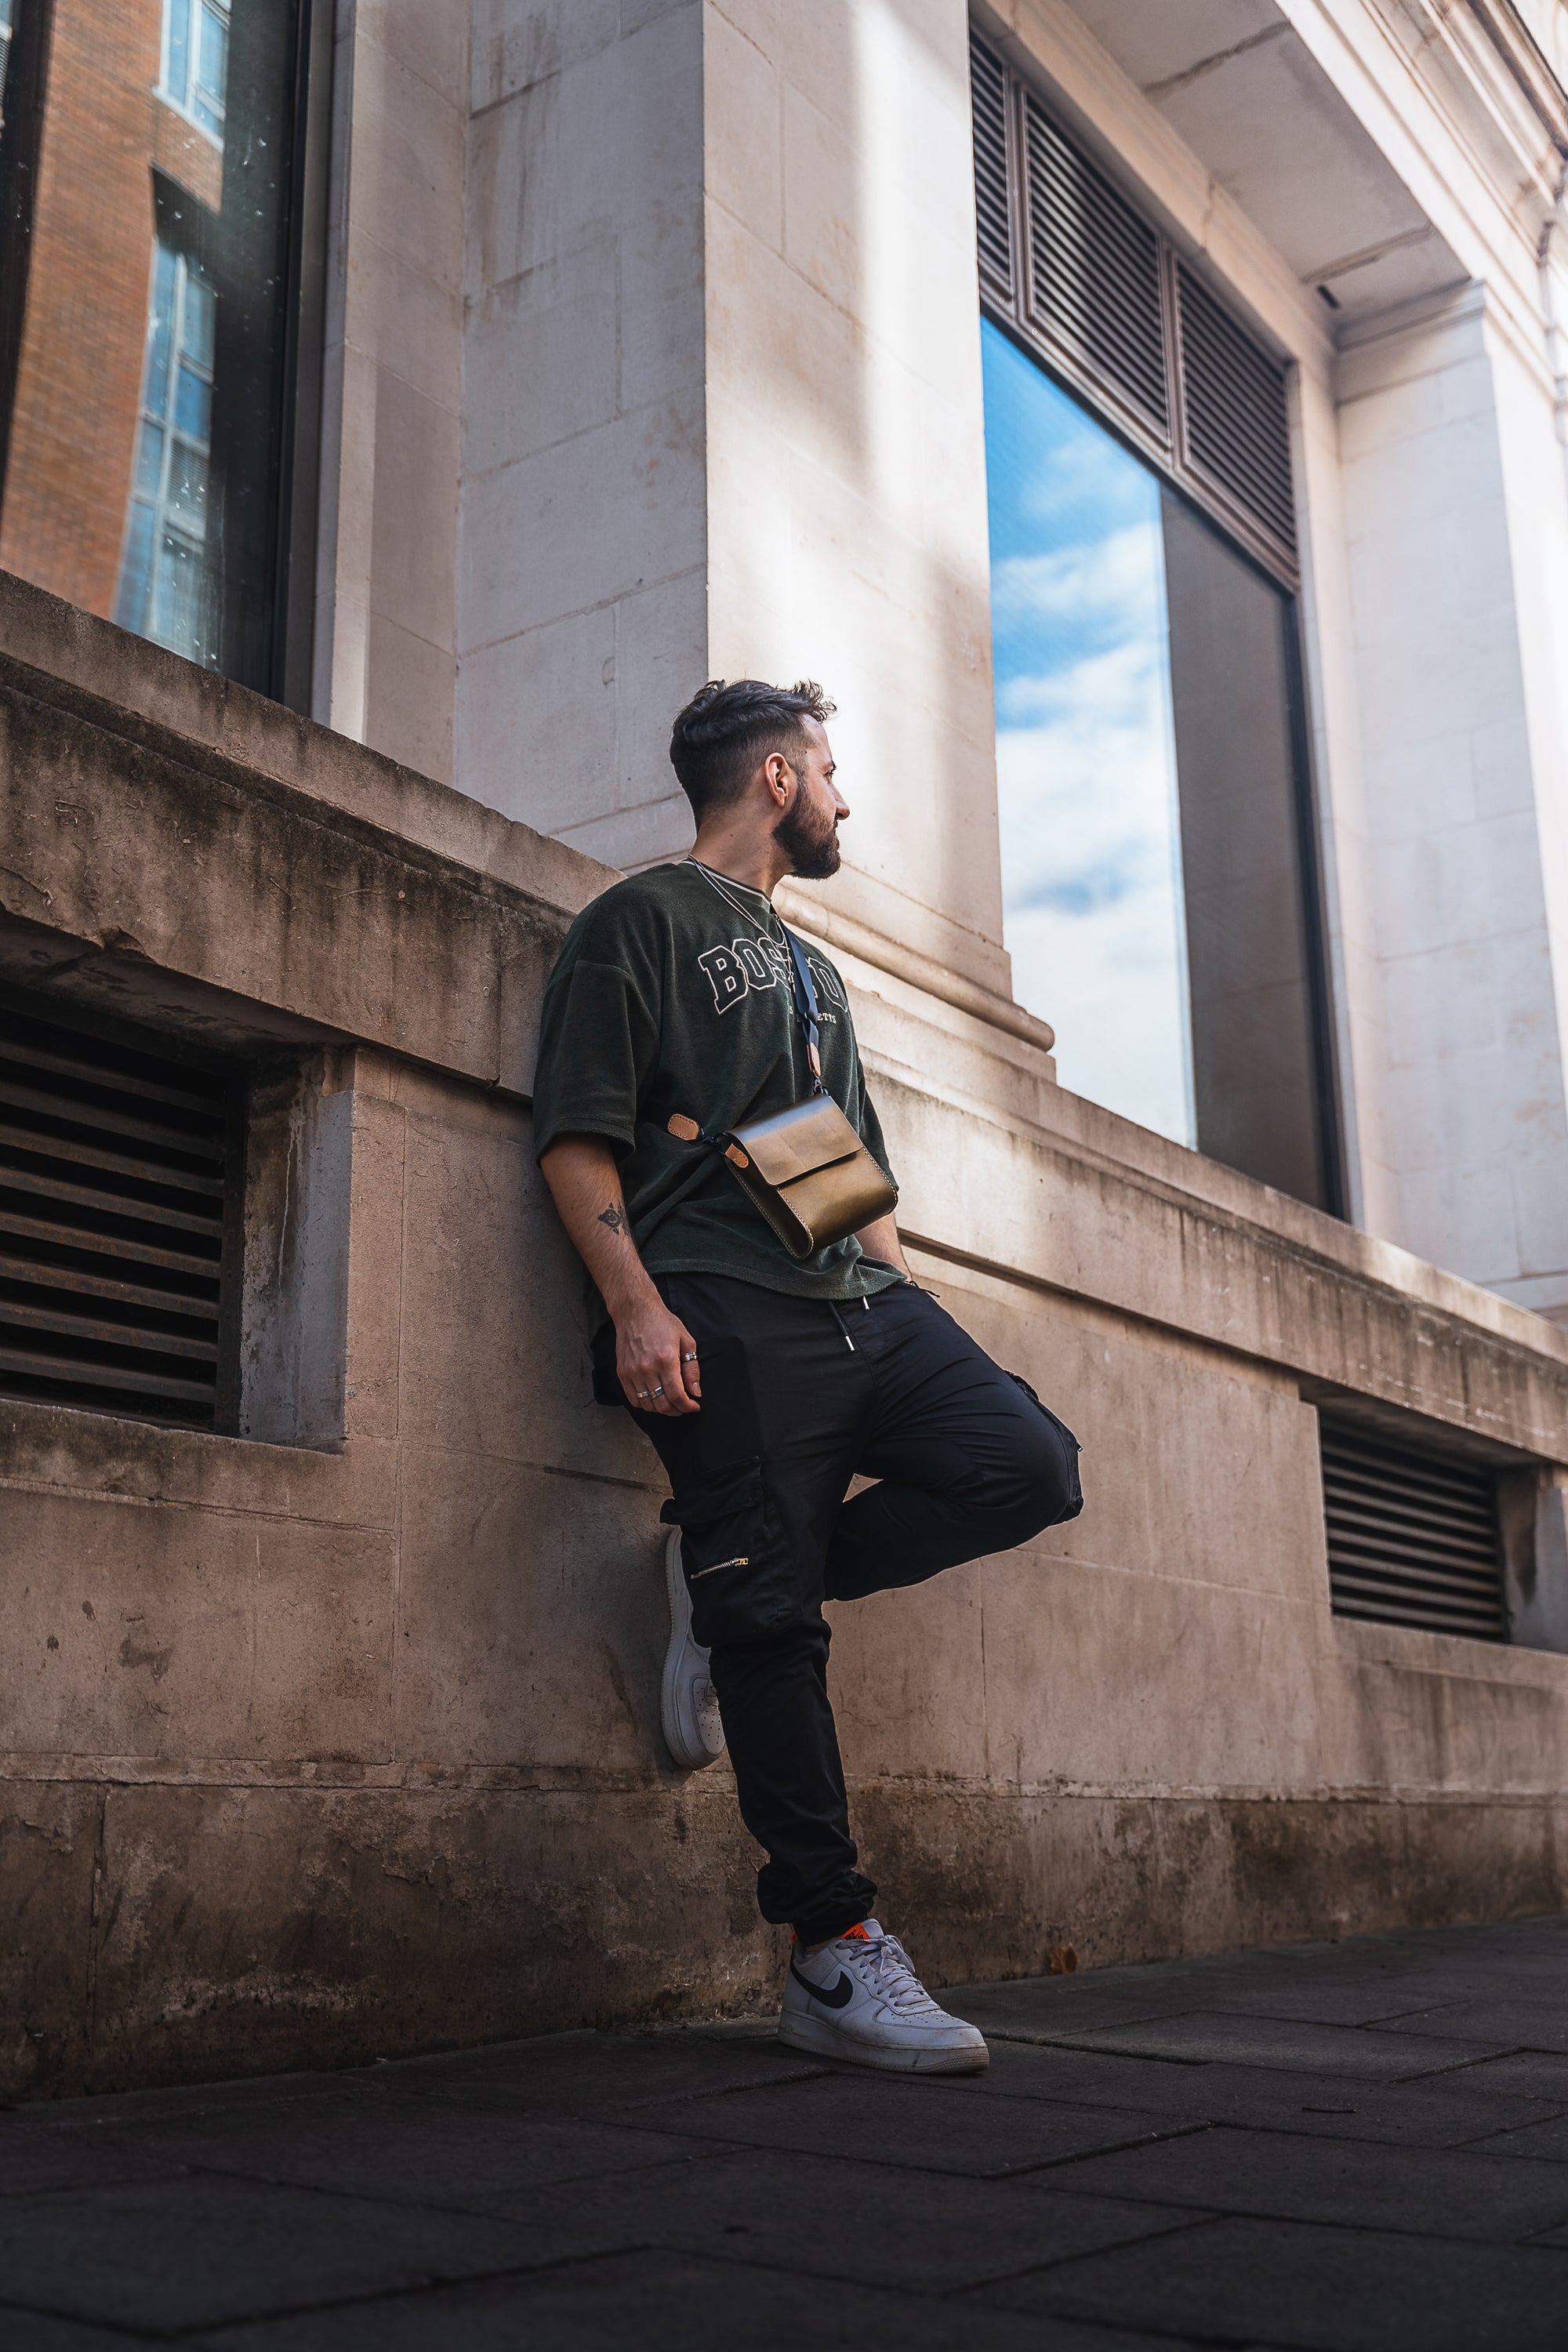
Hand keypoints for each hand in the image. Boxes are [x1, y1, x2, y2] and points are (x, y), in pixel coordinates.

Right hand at [616, 1297, 700, 1415]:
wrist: (635, 1312)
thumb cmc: (662, 1323)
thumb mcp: (686, 1341)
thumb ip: (692, 1369)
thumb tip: (695, 1392)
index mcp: (666, 1360)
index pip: (677, 1396)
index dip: (688, 1406)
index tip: (694, 1406)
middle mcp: (647, 1368)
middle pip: (662, 1405)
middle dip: (677, 1411)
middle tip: (684, 1406)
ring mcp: (632, 1372)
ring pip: (648, 1405)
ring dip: (662, 1409)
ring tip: (671, 1402)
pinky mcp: (622, 1373)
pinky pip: (634, 1399)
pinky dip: (646, 1404)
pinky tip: (655, 1397)